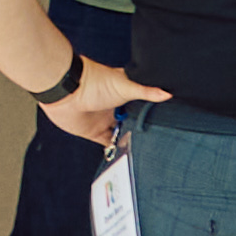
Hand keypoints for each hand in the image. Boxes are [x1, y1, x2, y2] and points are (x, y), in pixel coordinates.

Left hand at [46, 56, 164, 145]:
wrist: (67, 91)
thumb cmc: (94, 81)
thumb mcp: (126, 86)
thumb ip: (146, 92)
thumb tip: (168, 93)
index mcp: (124, 94)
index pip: (141, 105)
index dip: (150, 113)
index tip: (163, 122)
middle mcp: (114, 107)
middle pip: (131, 121)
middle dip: (139, 130)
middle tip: (154, 139)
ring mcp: (104, 120)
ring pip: (120, 134)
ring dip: (127, 141)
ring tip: (142, 149)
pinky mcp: (92, 132)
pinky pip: (106, 144)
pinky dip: (114, 149)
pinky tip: (123, 154)